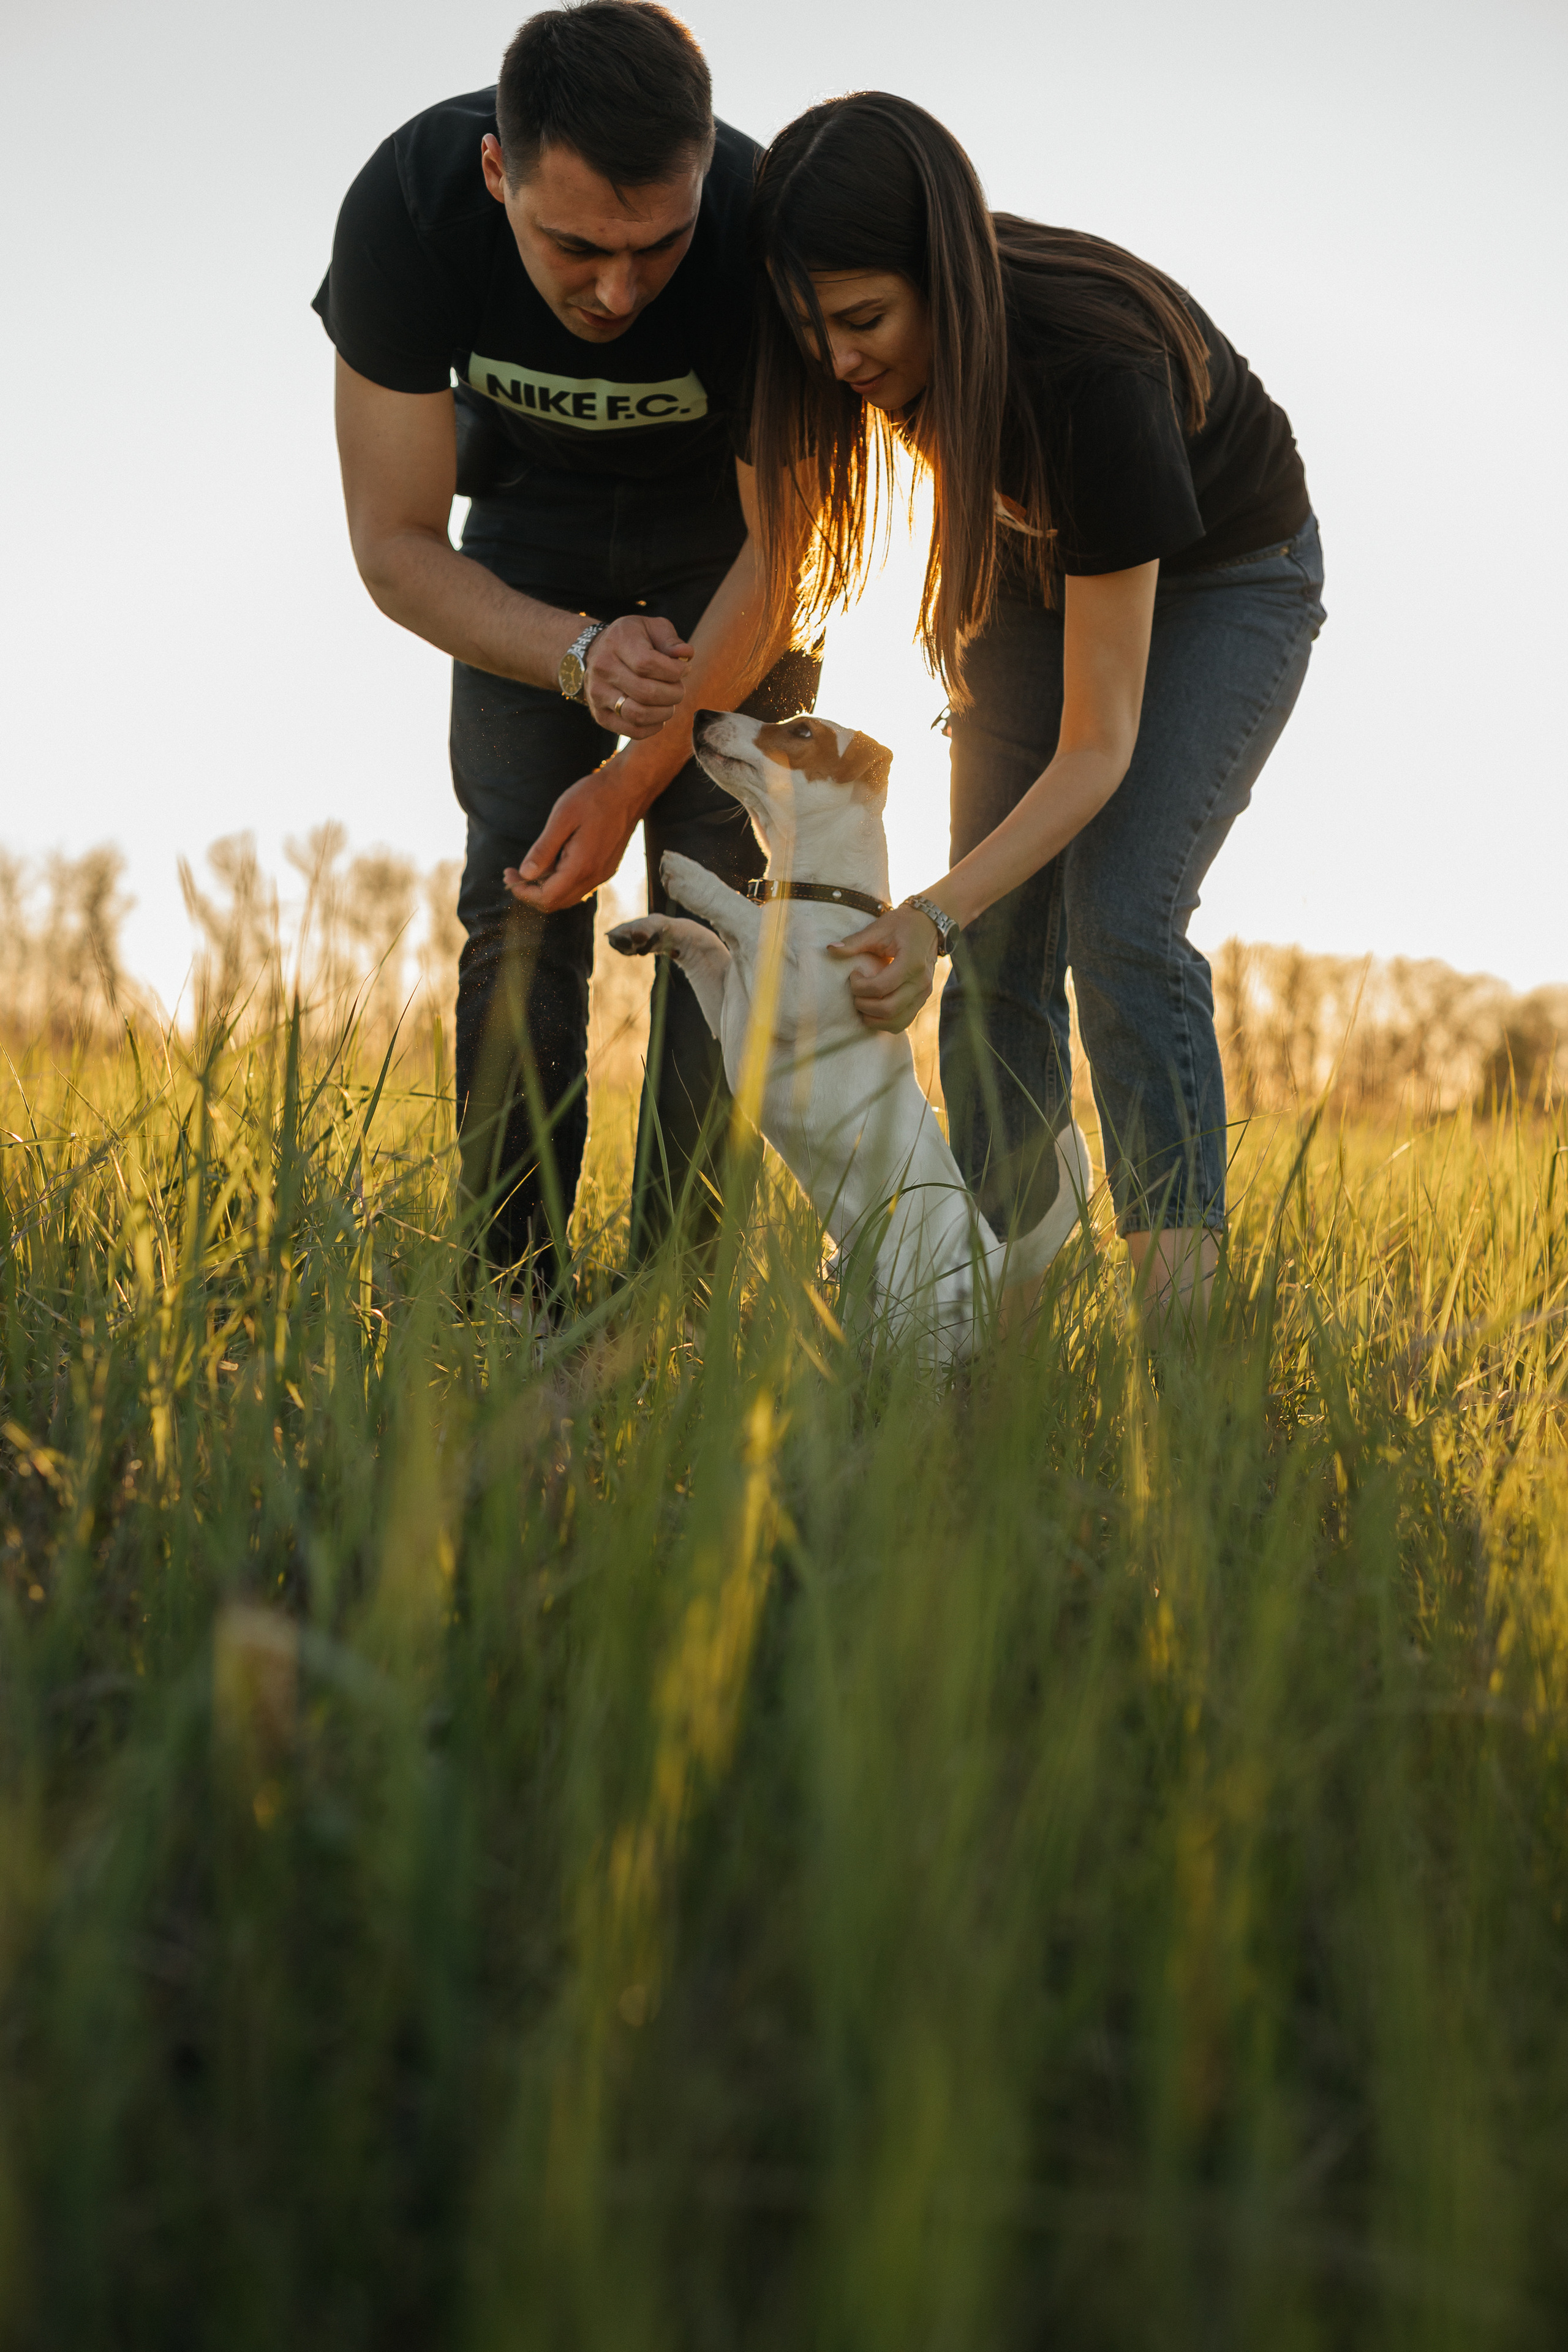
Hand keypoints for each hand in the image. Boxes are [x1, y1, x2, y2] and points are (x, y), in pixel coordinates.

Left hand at [505, 752, 646, 912]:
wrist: (629, 788)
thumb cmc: (594, 797)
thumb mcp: (562, 818)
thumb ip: (543, 849)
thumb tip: (525, 874)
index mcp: (582, 866)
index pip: (546, 897)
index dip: (523, 892)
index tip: (509, 874)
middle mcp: (594, 876)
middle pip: (556, 903)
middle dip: (531, 892)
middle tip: (514, 873)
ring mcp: (603, 874)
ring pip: (568, 896)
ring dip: (545, 887)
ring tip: (530, 866)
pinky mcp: (606, 867)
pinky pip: (579, 885)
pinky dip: (560, 881)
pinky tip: (552, 861)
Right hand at [581, 614, 691, 736]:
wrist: (595, 652)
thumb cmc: (631, 640)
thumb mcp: (651, 627)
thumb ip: (670, 640)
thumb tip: (686, 655)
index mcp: (617, 642)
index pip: (647, 664)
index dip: (674, 672)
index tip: (684, 670)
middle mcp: (603, 669)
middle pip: (646, 693)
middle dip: (673, 694)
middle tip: (678, 689)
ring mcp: (598, 694)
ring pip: (638, 715)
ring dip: (664, 713)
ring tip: (669, 703)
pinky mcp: (600, 715)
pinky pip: (632, 730)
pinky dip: (653, 727)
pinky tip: (658, 715)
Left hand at [826, 905, 941, 1032]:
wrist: (929, 925)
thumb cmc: (902, 925)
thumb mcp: (878, 929)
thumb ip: (855, 942)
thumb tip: (830, 949)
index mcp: (911, 962)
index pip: (881, 987)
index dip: (860, 986)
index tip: (854, 974)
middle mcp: (921, 982)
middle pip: (888, 1009)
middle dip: (864, 1005)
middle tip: (856, 991)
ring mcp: (924, 994)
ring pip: (896, 1022)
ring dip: (873, 1018)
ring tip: (863, 1002)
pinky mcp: (922, 1001)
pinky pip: (903, 1022)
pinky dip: (885, 1022)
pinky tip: (873, 1009)